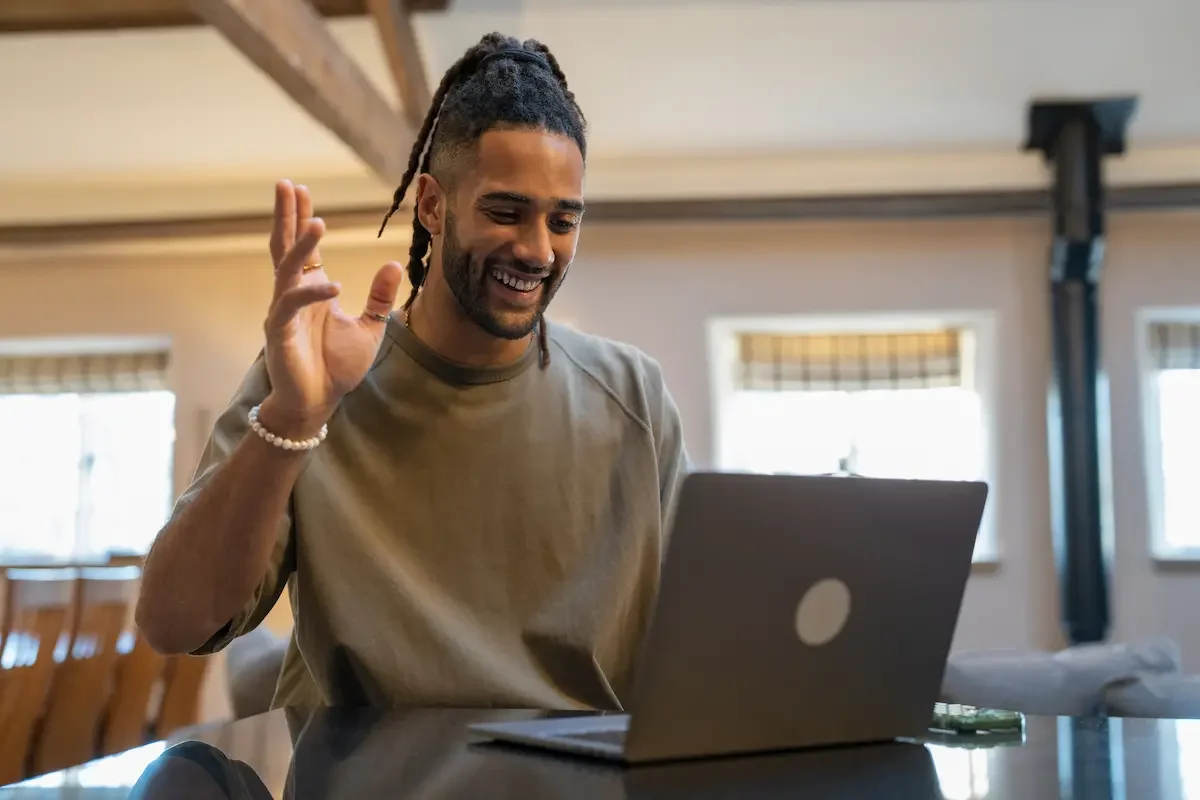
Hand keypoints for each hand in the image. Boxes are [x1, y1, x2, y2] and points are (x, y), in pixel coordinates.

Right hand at [259, 180, 403, 437]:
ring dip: (301, 245)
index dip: (302, 219)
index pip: (305, 248)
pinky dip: (311, 293)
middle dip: (286, 216)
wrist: (317, 404)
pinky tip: (332, 284)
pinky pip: (293, 305)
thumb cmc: (336, 368)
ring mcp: (283, 312)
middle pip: (285, 247)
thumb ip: (380, 297)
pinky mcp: (279, 332)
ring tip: (316, 221)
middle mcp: (293, 296)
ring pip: (288, 269)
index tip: (301, 190)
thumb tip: (393, 263)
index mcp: (312, 292)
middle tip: (286, 184)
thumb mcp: (369, 328)